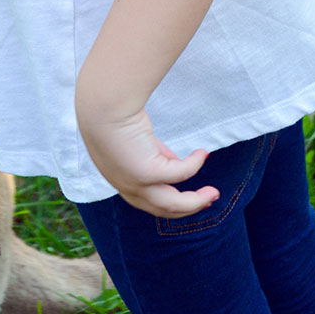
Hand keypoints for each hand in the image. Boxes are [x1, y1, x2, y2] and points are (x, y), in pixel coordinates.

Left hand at [79, 107, 218, 217]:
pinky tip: (202, 153)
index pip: (149, 201)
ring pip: (173, 205)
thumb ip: (155, 153)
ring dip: (196, 201)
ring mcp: (136, 184)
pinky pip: (180, 174)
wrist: (101, 105)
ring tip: (213, 192)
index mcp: (121, 181)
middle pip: (164, 209)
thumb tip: (175, 161)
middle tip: (210, 198)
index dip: (173, 201)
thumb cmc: (114, 115)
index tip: (193, 194)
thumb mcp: (136, 141)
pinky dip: (194, 165)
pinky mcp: (147, 173)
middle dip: (190, 206)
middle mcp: (127, 188)